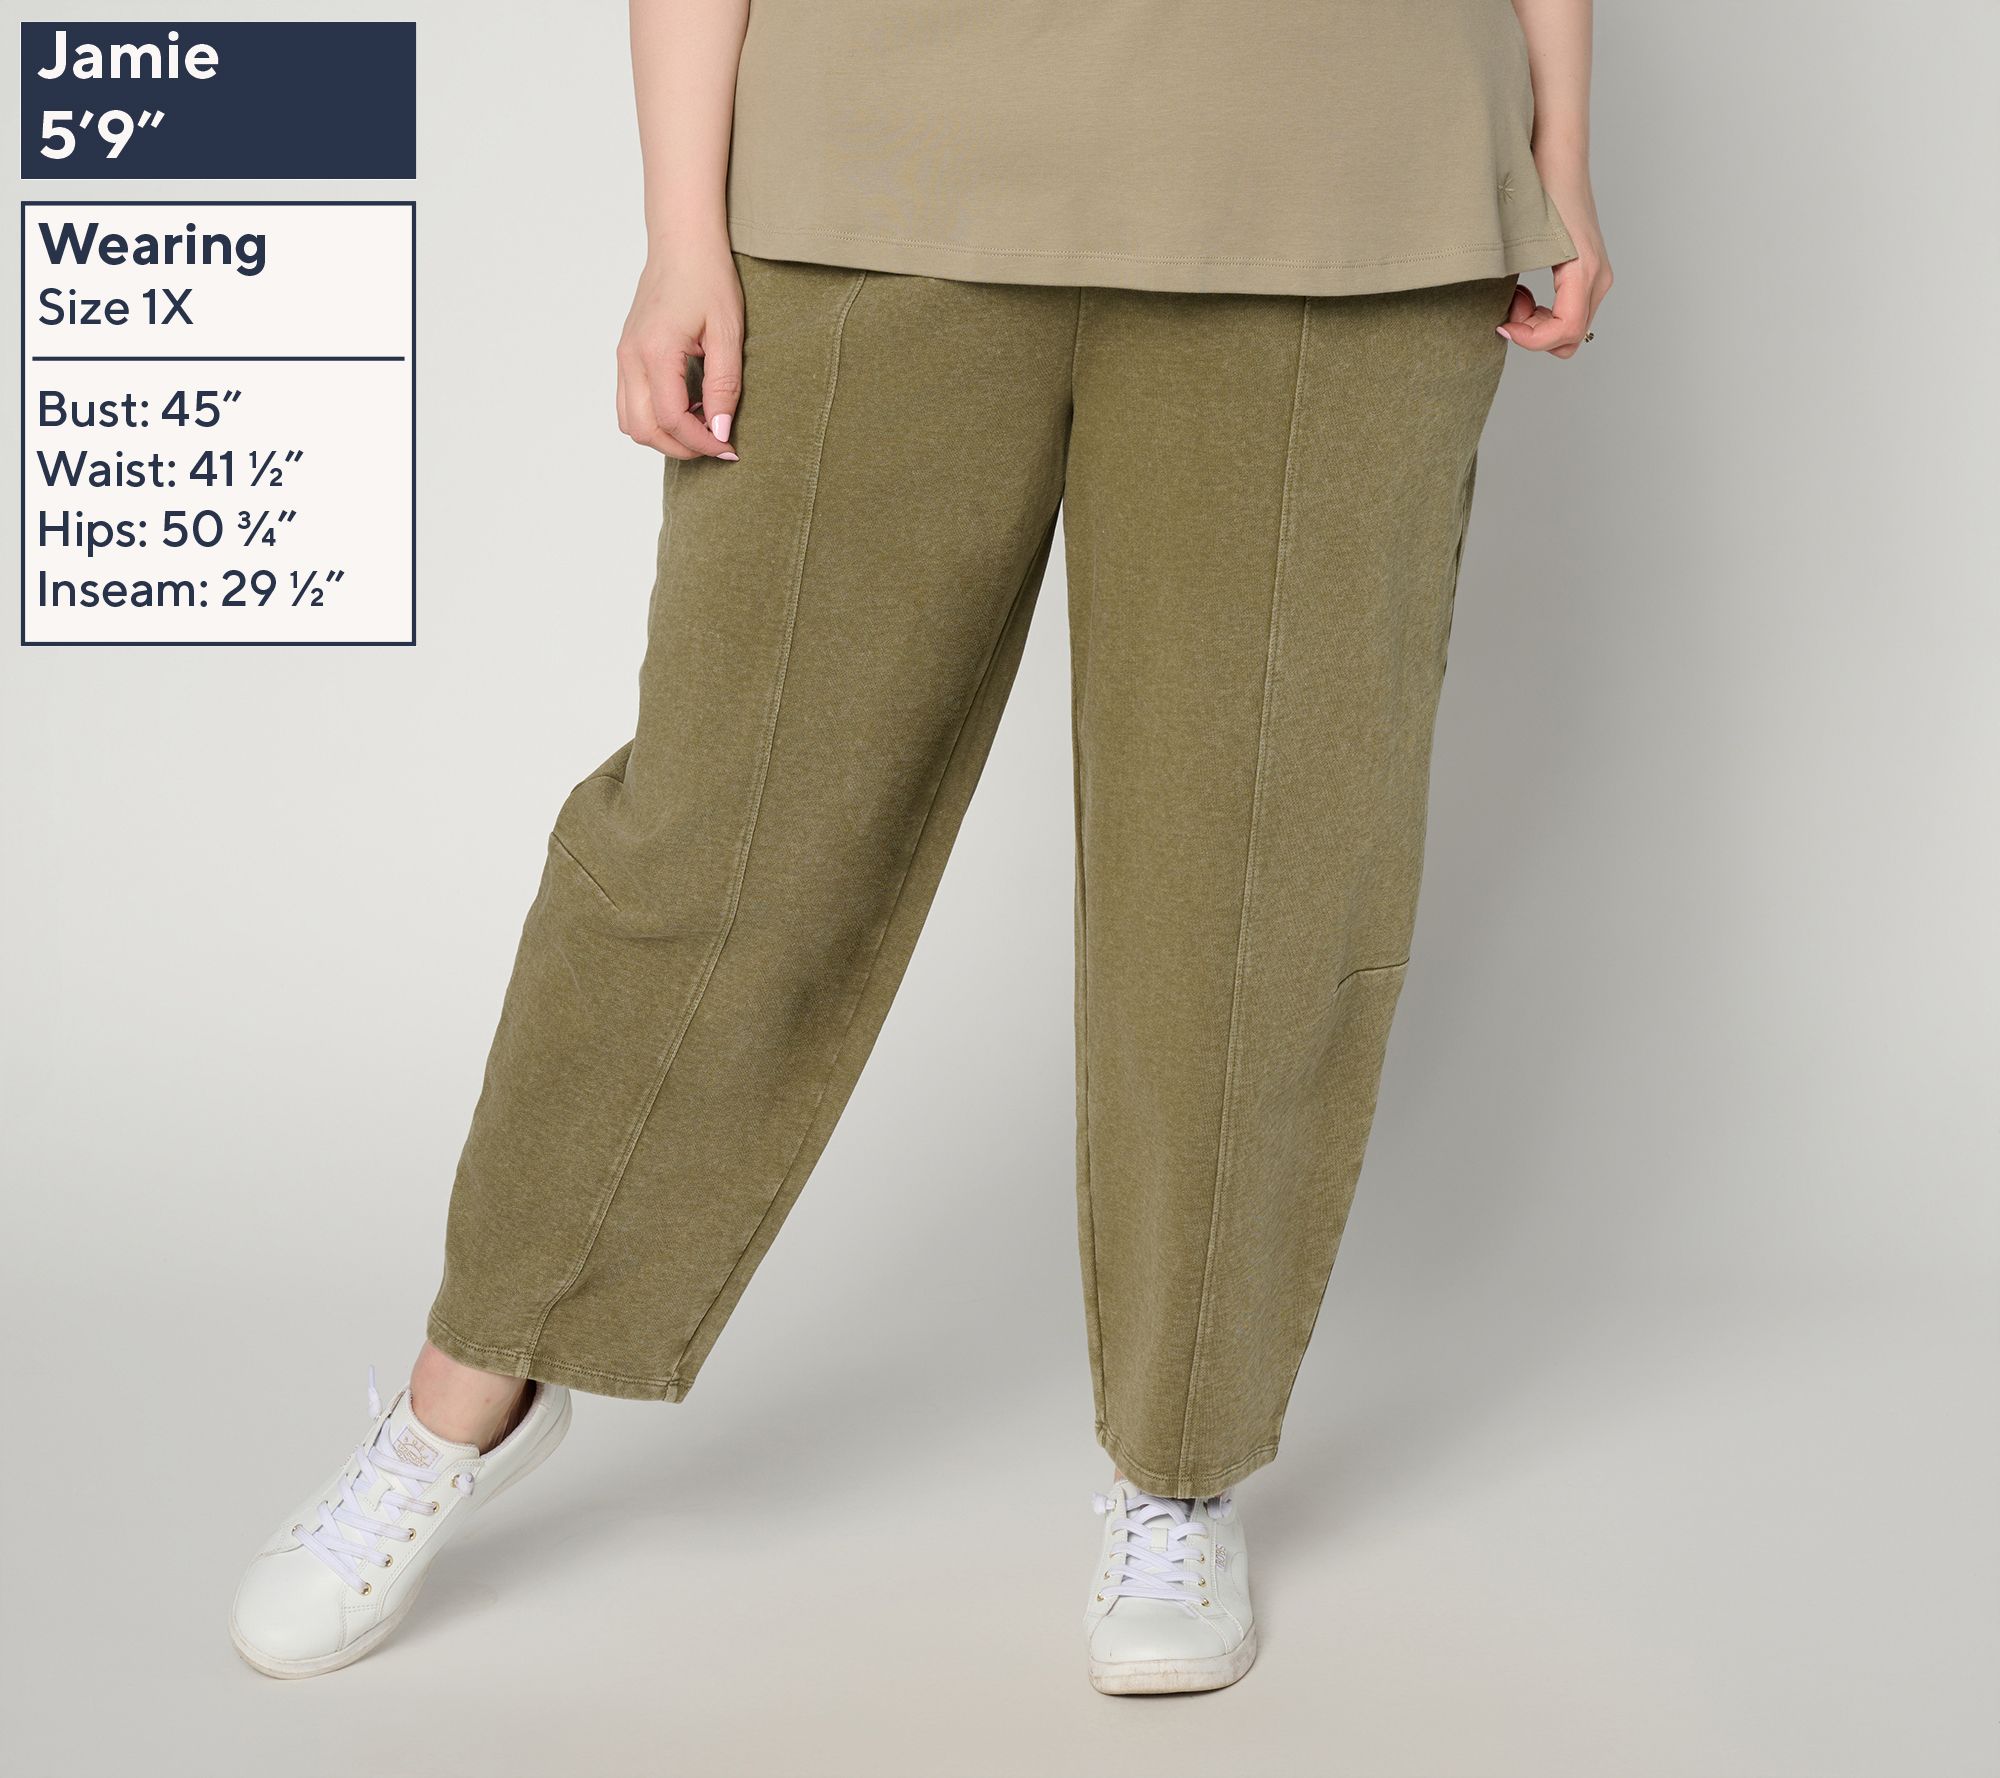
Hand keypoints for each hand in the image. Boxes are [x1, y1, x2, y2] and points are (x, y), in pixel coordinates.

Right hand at [615, 234, 742, 458]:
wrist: (681, 244)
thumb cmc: (707, 278)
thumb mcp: (727, 333)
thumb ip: (723, 386)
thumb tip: (720, 431)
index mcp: (655, 352)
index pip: (671, 420)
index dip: (702, 442)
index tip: (729, 447)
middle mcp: (631, 358)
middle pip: (643, 430)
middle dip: (681, 447)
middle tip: (715, 443)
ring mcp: (623, 356)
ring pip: (630, 422)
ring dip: (664, 435)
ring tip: (700, 422)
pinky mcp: (626, 355)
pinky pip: (629, 403)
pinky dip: (654, 417)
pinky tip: (686, 405)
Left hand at [1499, 165, 1611, 359]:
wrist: (1558, 156)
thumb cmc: (1539, 189)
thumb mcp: (1521, 241)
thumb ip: (1513, 285)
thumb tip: (1498, 320)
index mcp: (1584, 270)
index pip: (1565, 332)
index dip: (1530, 341)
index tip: (1502, 325)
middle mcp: (1598, 277)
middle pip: (1569, 338)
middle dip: (1534, 333)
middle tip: (1507, 306)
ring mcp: (1597, 275)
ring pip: (1570, 329)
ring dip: (1538, 324)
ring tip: (1513, 295)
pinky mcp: (1588, 271)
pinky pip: (1569, 311)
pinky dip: (1544, 312)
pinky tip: (1523, 289)